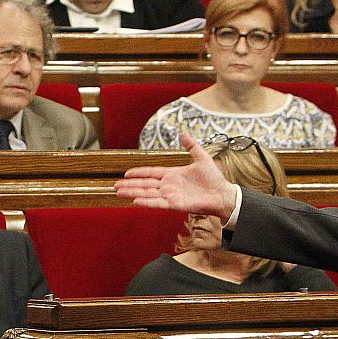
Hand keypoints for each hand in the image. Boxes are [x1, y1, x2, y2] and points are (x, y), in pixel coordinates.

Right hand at [114, 134, 236, 217]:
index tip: (127, 173)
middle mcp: (169, 186)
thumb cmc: (214, 179)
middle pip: (144, 184)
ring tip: (119, 192)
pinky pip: (157, 203)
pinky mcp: (174, 204)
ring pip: (147, 193)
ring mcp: (170, 195)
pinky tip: (135, 200)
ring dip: (133, 192)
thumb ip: (192, 146)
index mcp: (172, 175)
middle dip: (129, 185)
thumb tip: (185, 134)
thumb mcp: (202, 158)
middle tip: (115, 185)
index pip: (151, 173)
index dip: (139, 172)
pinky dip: (146, 202)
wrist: (222, 194)